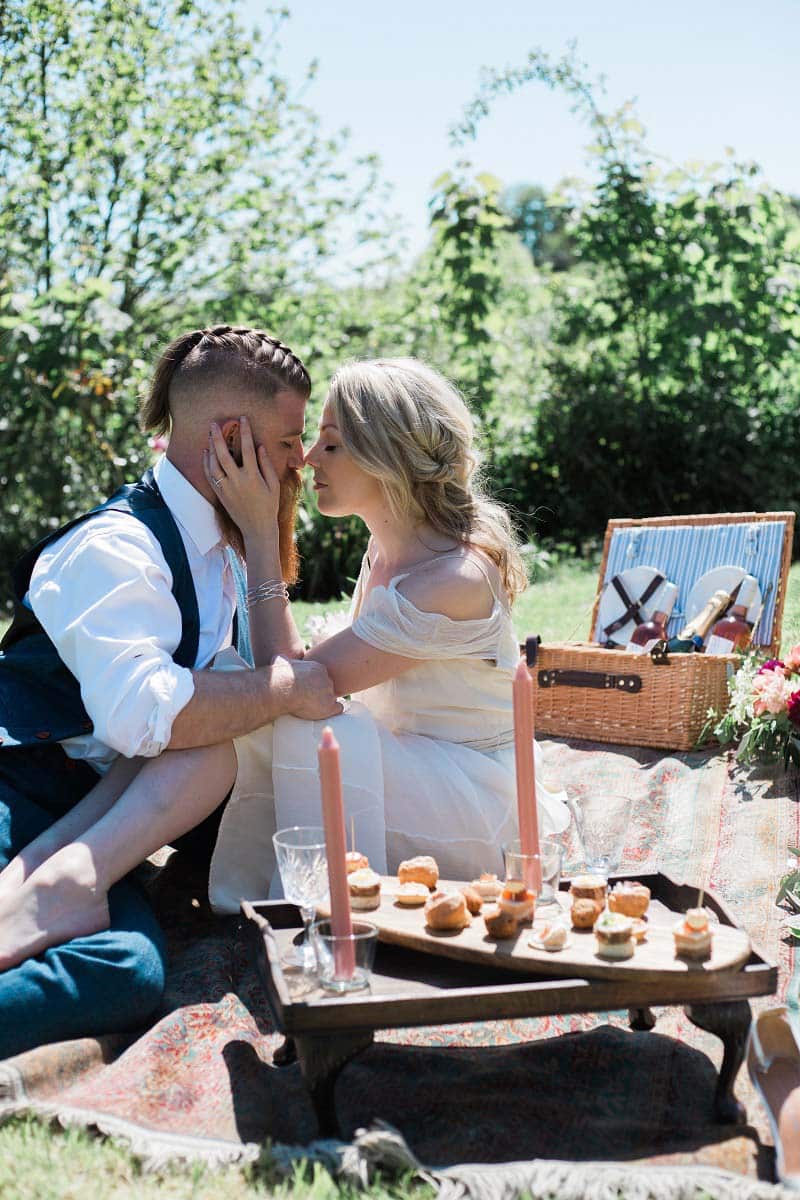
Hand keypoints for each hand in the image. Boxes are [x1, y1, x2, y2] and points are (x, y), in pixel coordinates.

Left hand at [203, 415, 279, 540]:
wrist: (257, 528)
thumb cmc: (269, 505)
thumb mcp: (273, 485)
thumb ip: (266, 464)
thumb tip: (260, 446)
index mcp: (252, 477)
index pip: (247, 449)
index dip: (245, 432)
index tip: (242, 419)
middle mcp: (237, 481)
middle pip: (224, 454)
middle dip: (218, 437)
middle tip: (214, 424)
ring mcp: (226, 488)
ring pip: (213, 464)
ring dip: (210, 448)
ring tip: (210, 435)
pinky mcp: (220, 494)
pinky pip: (210, 476)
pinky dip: (206, 463)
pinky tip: (206, 452)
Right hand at [272, 656, 343, 719]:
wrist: (282, 689)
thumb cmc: (279, 677)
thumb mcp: (281, 661)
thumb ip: (284, 660)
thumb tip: (279, 658)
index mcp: (318, 668)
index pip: (323, 677)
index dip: (316, 685)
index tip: (309, 690)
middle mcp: (327, 679)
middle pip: (329, 687)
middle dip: (321, 693)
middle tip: (310, 700)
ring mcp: (329, 692)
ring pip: (332, 698)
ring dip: (325, 703)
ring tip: (314, 707)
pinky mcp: (329, 706)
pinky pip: (339, 708)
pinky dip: (333, 711)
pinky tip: (324, 712)